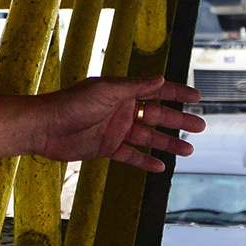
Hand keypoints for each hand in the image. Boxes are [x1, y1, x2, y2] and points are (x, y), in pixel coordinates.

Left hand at [34, 76, 204, 172]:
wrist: (44, 127)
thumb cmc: (71, 104)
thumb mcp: (106, 91)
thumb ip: (135, 87)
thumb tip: (161, 79)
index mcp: (123, 92)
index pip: (157, 90)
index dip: (177, 93)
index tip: (197, 97)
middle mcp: (121, 109)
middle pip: (157, 115)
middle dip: (179, 120)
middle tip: (201, 126)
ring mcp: (115, 129)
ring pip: (148, 136)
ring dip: (168, 143)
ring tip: (188, 150)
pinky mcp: (106, 148)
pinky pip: (130, 155)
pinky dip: (145, 160)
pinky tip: (161, 166)